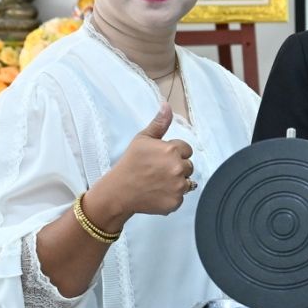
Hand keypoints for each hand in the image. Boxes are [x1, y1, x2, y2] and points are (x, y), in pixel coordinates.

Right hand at [88, 105, 194, 227]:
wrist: (119, 191)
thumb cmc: (130, 163)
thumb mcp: (142, 139)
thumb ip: (159, 123)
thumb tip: (167, 105)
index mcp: (172, 150)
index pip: (186, 150)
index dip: (174, 153)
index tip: (160, 158)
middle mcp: (178, 167)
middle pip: (189, 166)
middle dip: (177, 167)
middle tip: (158, 171)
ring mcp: (178, 186)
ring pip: (187, 182)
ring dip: (177, 182)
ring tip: (158, 182)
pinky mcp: (176, 202)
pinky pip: (181, 197)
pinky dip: (172, 196)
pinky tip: (158, 193)